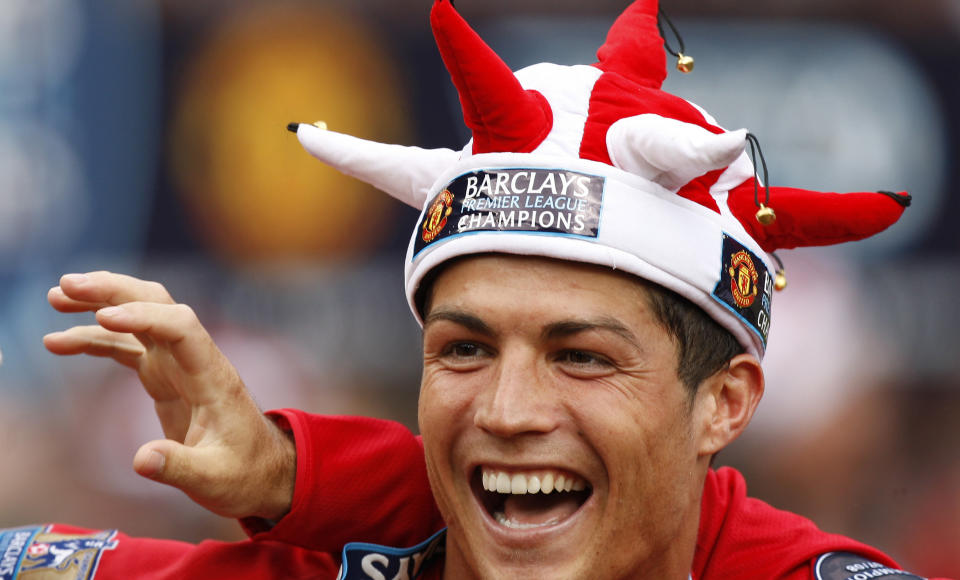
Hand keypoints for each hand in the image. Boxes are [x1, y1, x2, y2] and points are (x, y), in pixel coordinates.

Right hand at [43, 271, 295, 520]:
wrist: (259, 470)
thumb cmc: (244, 472)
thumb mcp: (215, 478)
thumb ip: (180, 468)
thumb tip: (141, 460)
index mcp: (212, 376)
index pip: (182, 328)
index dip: (145, 317)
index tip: (104, 317)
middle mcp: (194, 359)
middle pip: (158, 307)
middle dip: (115, 290)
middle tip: (68, 285)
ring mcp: (178, 364)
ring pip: (139, 318)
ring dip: (100, 303)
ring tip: (55, 296)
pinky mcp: (164, 375)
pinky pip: (126, 346)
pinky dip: (95, 339)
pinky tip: (58, 341)